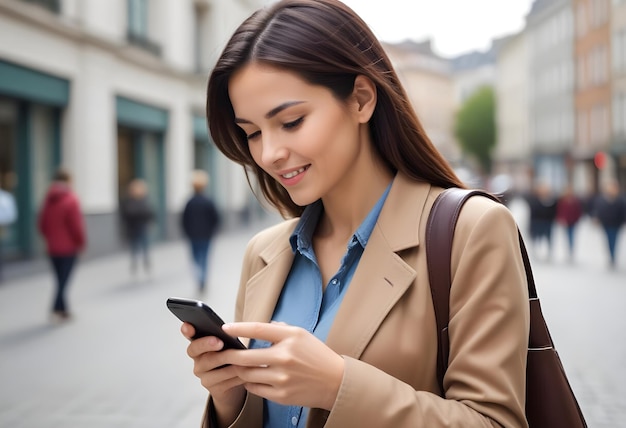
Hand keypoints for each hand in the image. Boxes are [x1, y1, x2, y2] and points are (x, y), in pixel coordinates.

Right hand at [182, 323, 245, 425]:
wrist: (236, 385)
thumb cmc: (233, 359)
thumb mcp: (230, 346)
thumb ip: (226, 338)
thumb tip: (231, 330)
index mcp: (201, 347)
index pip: (190, 337)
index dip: (187, 331)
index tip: (188, 325)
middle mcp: (199, 362)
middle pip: (198, 353)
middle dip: (208, 345)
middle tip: (219, 342)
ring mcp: (205, 377)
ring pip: (216, 368)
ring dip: (232, 363)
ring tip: (244, 357)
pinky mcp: (215, 390)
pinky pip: (227, 382)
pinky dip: (240, 376)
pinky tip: (250, 372)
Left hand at [222, 322, 344, 410]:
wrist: (336, 382)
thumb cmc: (317, 355)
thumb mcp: (302, 335)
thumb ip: (279, 329)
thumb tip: (257, 329)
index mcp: (290, 337)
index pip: (257, 329)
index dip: (237, 328)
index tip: (224, 328)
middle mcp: (285, 357)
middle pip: (245, 356)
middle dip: (230, 355)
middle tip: (224, 353)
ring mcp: (282, 378)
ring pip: (247, 374)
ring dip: (239, 370)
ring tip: (238, 366)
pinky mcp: (281, 395)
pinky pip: (254, 389)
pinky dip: (249, 383)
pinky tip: (251, 378)